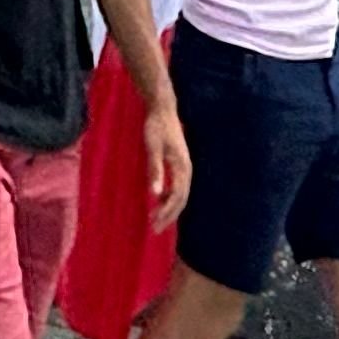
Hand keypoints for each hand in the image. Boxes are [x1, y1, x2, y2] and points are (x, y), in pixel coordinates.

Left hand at [141, 103, 191, 231]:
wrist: (163, 108)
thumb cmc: (156, 126)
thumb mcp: (152, 147)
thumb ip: (154, 169)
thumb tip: (154, 194)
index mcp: (182, 167)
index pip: (176, 197)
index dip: (166, 212)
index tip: (154, 224)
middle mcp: (187, 169)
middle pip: (181, 199)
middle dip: (169, 215)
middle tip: (155, 229)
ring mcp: (185, 166)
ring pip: (181, 194)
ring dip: (169, 207)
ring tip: (156, 218)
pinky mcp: (180, 163)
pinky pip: (178, 186)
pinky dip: (170, 196)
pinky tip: (159, 199)